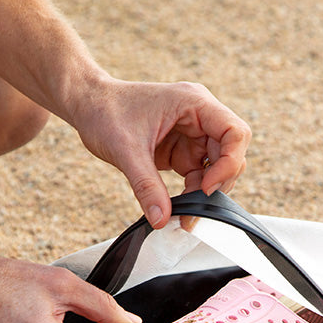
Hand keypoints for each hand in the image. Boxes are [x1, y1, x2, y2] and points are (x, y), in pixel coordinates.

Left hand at [71, 78, 251, 227]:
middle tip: (195, 207)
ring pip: (218, 168)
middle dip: (218, 182)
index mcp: (194, 103)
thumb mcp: (125, 151)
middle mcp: (200, 116)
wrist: (87, 104)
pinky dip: (193, 192)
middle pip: (232, 153)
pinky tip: (178, 205)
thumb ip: (147, 187)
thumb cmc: (104, 112)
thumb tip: (161, 220)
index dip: (229, 163)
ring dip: (205, 191)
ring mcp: (193, 134)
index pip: (235, 133)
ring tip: (185, 211)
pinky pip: (200, 175)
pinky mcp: (184, 150)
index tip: (206, 187)